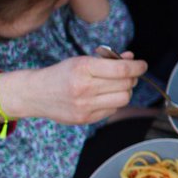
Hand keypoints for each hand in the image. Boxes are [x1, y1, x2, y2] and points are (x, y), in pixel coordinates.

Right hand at [0, 53, 146, 124]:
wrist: (35, 94)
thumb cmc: (62, 73)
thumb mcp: (82, 60)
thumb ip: (108, 60)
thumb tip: (132, 58)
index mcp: (83, 68)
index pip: (122, 70)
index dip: (137, 67)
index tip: (142, 65)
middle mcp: (84, 88)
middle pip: (125, 85)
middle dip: (132, 78)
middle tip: (128, 75)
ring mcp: (84, 106)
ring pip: (123, 99)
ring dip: (125, 91)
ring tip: (116, 86)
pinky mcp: (85, 118)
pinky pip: (112, 110)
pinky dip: (113, 103)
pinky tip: (104, 97)